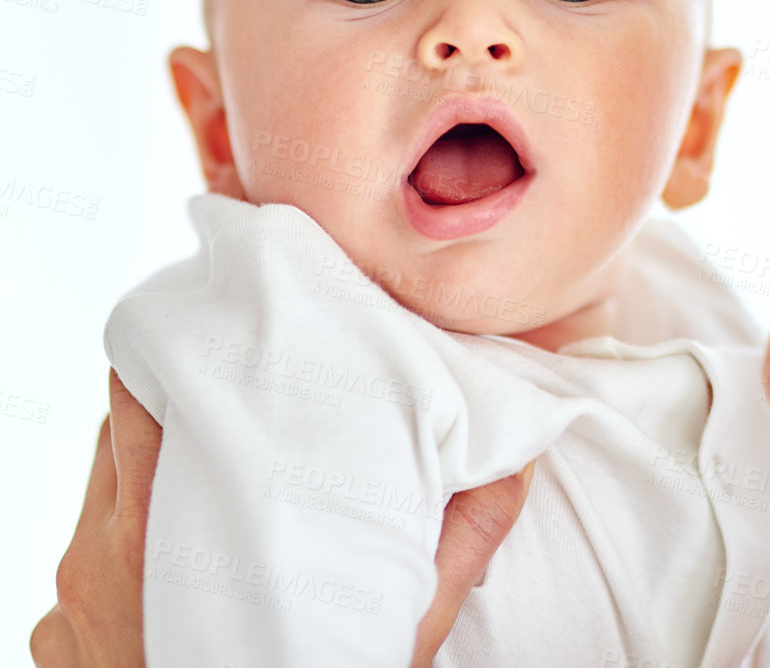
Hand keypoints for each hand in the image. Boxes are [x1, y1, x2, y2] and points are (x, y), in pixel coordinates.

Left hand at [31, 371, 533, 667]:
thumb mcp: (395, 628)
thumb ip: (456, 540)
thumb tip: (514, 462)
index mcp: (180, 531)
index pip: (150, 390)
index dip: (189, 352)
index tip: (232, 336)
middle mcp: (109, 552)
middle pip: (124, 428)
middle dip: (184, 404)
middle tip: (241, 393)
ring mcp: (74, 595)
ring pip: (104, 485)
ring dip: (152, 467)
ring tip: (218, 472)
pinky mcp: (58, 632)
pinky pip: (83, 553)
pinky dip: (125, 539)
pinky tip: (180, 561)